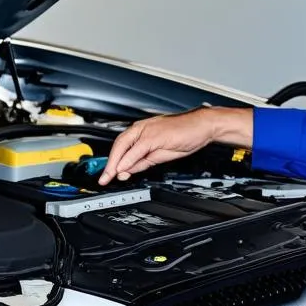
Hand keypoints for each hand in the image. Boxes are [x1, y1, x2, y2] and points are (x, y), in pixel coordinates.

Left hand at [99, 110, 217, 183]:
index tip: (106, 174)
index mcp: (142, 131)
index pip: (121, 146)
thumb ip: (143, 161)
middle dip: (108, 164)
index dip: (111, 161)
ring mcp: (148, 130)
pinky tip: (123, 168)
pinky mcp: (155, 135)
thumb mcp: (160, 154)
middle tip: (103, 178)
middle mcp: (142, 128)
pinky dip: (129, 159)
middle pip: (118, 145)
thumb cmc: (185, 136)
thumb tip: (127, 171)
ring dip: (115, 163)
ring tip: (109, 176)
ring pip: (125, 146)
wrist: (203, 126)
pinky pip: (138, 148)